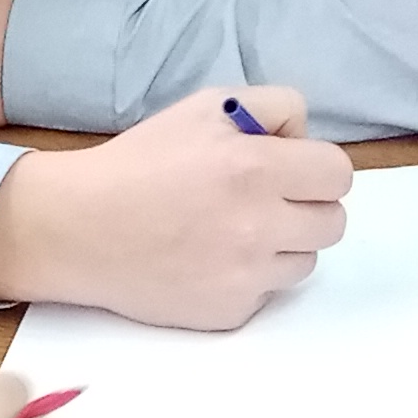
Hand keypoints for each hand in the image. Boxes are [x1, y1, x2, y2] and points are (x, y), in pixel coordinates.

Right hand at [0, 87, 352, 328]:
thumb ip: (271, 108)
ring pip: (306, 261)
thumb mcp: (206, 107)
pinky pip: (268, 292)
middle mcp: (259, 225)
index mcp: (256, 168)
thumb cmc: (141, 162)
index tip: (291, 171)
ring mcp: (246, 275)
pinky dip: (248, 277)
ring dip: (281, 245)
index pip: (339, 174)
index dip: (316, 169)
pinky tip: (209, 259)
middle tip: (265, 200)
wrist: (79, 228)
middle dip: (306, 207)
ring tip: (233, 230)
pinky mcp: (230, 311)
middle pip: (333, 222)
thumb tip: (304, 138)